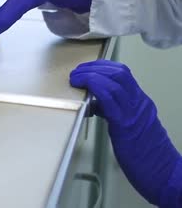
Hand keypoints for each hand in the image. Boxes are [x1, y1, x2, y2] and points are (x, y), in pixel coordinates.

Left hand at [70, 60, 181, 205]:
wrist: (164, 174)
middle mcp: (139, 103)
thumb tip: (96, 103)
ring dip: (91, 75)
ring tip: (76, 79)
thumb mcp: (129, 126)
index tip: (85, 69)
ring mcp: (134, 112)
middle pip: (118, 72)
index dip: (101, 66)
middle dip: (93, 67)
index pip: (123, 73)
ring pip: (115, 80)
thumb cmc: (144, 154)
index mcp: (141, 102)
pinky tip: (85, 90)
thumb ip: (115, 112)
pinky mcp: (126, 125)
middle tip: (77, 72)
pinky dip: (96, 89)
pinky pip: (110, 99)